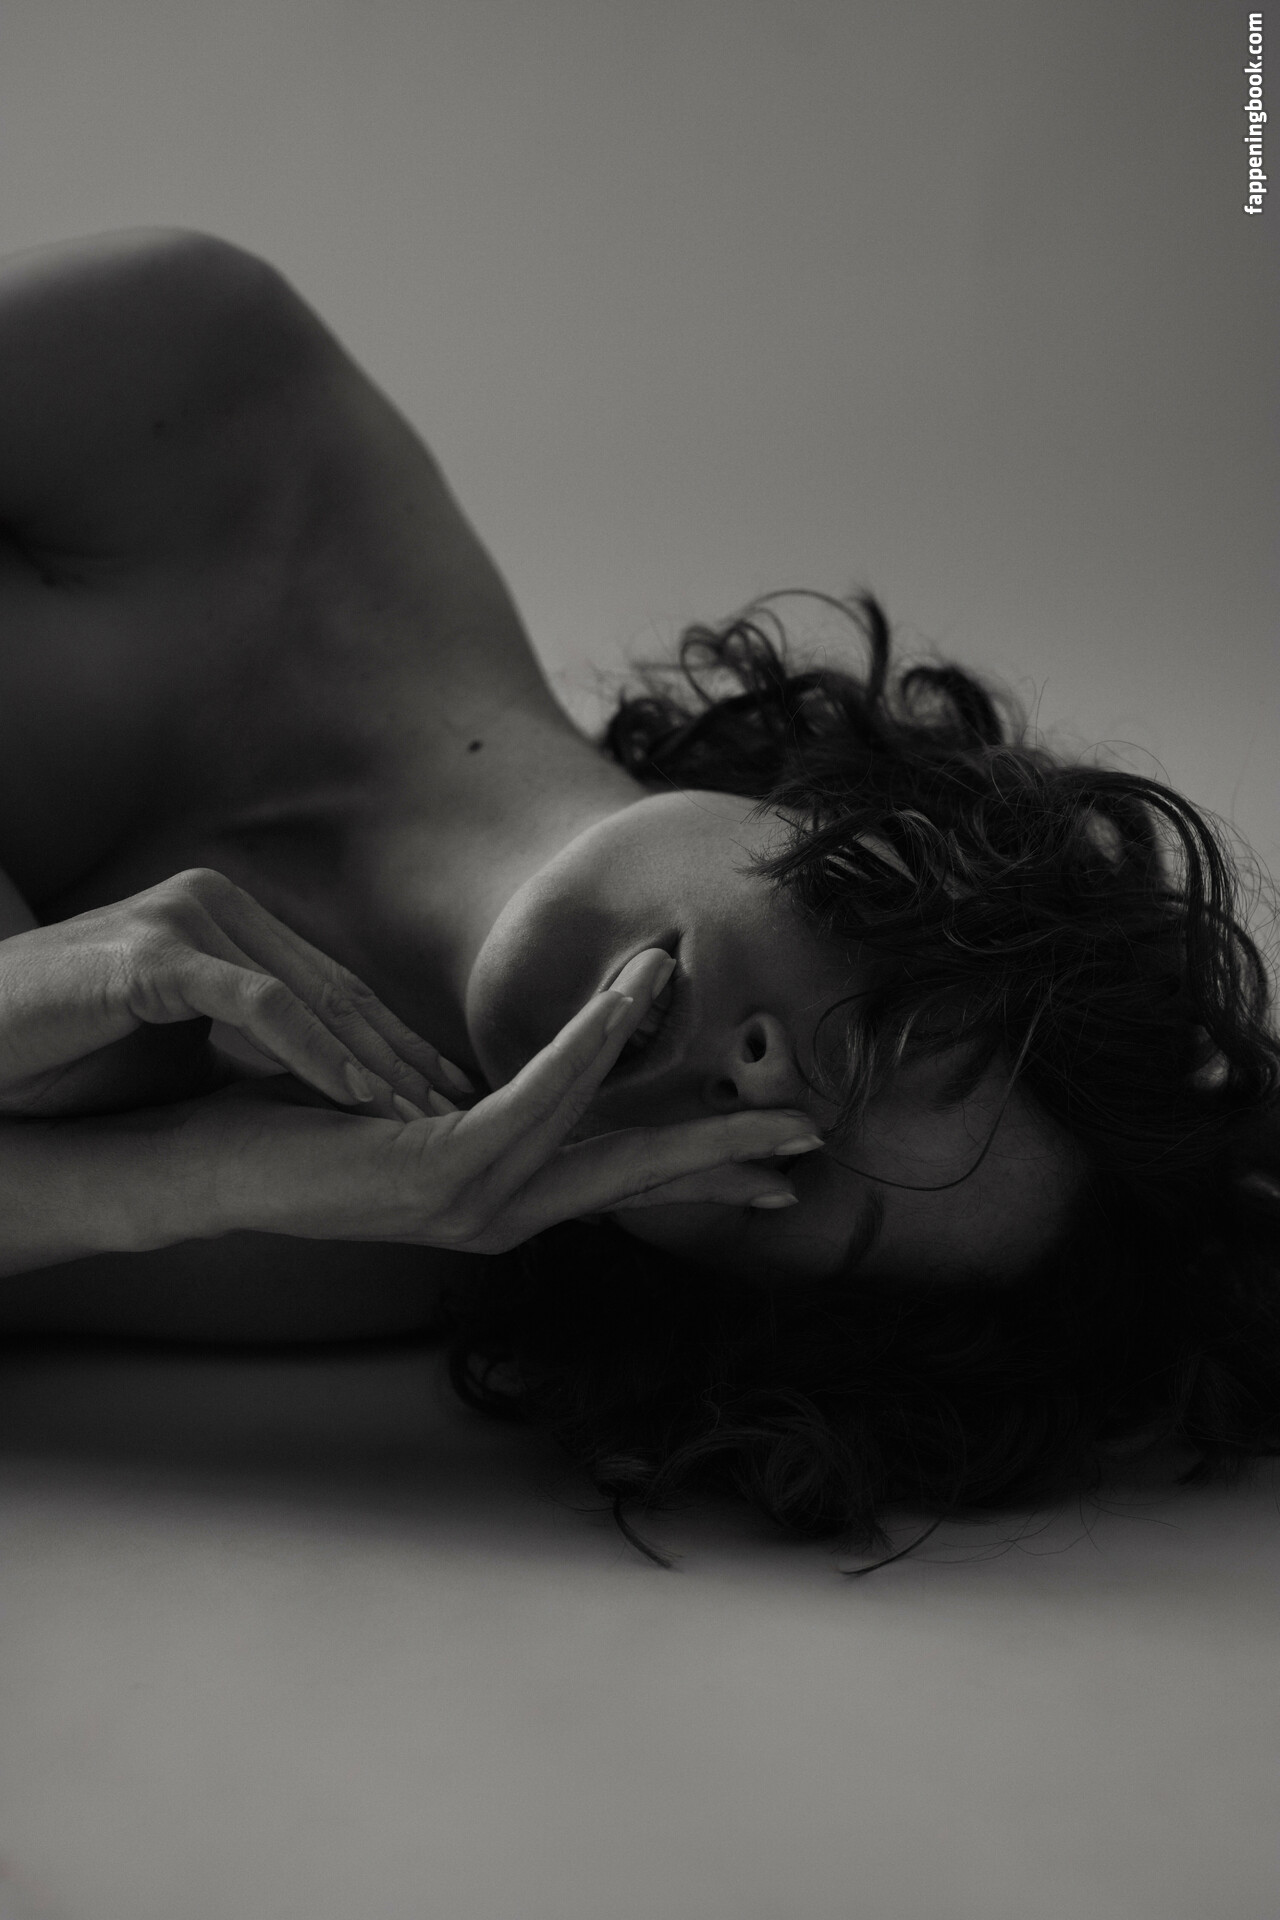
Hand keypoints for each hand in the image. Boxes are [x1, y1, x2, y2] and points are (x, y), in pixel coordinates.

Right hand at [0, 868, 472, 1120]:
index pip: (332, 983)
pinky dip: (313, 1052)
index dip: (395, 1040)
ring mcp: (183, 920)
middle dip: (402, 1054)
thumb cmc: (61, 1053)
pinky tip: (359, 1096)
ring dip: (373, 1061)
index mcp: (224, 919)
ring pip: (308, 995)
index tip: (448, 1091)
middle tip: (462, 1109)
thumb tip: (329, 1087)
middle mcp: (212, 904)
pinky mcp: (153, 955)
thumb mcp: (178, 1047)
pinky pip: (255, 1005)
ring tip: (427, 1116)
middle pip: (335, 987)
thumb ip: (246, 1046)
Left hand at [171, 949, 823, 1252]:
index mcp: (504, 1190)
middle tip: (811, 1138)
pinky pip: (535, 1100)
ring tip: (711, 1013)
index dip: (705, 1162)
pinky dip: (588, 1048)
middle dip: (725, 1154)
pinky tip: (627, 999)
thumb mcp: (418, 1102)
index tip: (779, 1156)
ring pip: (598, 1130)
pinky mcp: (440, 1174)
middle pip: (637, 1177)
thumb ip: (482, 1097)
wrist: (202, 1155)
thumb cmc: (303, 1117)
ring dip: (663, 1069)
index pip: (624, 1172)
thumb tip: (539, 1066)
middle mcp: (500, 1209)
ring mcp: (474, 1201)